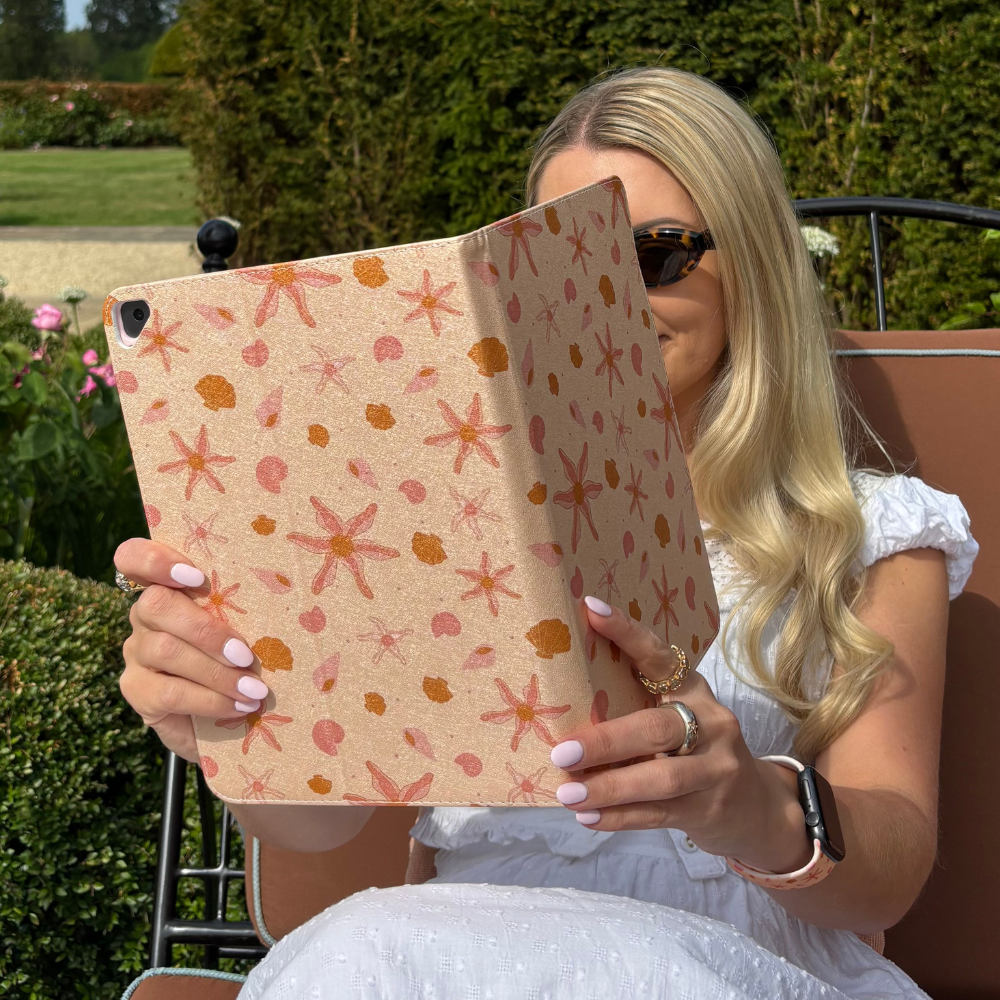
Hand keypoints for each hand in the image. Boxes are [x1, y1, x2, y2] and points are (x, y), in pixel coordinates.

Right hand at [115, 538, 269, 763]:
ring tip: (254, 690)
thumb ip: (241, 611)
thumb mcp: (242, 630)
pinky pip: (169, 692)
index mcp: (169, 589)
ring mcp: (136, 653)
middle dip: (205, 630)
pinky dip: (211, 700)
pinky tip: (239, 707)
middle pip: (156, 604)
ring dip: (217, 673)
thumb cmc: (239, 661)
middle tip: (245, 656)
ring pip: (165, 650)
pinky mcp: (136, 691)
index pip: (134, 558)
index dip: (155, 559)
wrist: (218, 720)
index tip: (196, 577)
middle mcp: (144, 616)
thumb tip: (281, 603)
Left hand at [549, 595, 811, 872]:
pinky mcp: (709, 810)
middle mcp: (711, 724)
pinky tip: (588, 817)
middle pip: (656, 729)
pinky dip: (620, 817)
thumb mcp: (680, 717)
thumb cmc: (698, 750)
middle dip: (606, 741)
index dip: (627, 634)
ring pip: (659, 778)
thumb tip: (564, 700)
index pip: (659, 656)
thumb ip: (640, 705)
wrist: (759, 807)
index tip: (591, 610)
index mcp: (694, 690)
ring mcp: (715, 770)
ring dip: (609, 787)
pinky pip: (658, 814)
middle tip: (562, 752)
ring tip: (567, 794)